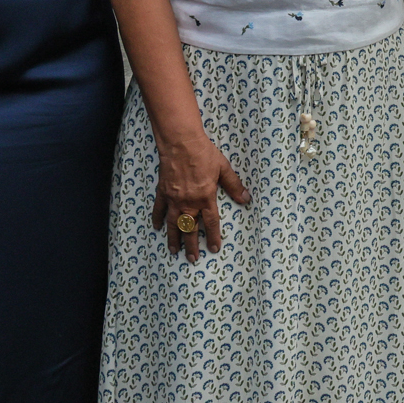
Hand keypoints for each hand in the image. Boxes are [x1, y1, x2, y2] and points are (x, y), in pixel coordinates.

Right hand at [152, 133, 249, 261]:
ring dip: (174, 239)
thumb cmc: (204, 154)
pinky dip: (158, 219)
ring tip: (174, 251)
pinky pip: (159, 209)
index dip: (213, 236)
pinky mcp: (163, 192)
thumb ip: (233, 185)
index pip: (211, 222)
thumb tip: (245, 199)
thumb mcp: (224, 168)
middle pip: (190, 228)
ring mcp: (174, 199)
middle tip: (192, 259)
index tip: (214, 249)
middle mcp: (189, 202)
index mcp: (205, 198)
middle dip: (192, 245)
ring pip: (174, 224)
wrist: (181, 143)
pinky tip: (157, 227)